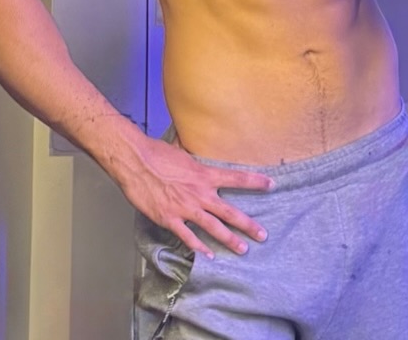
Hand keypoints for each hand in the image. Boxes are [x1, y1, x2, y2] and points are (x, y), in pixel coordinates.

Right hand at [121, 134, 274, 258]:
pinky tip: (209, 255)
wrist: (136, 162)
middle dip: (248, 224)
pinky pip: (188, 237)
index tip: (271, 185)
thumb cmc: (157, 153)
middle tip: (263, 235)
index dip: (255, 182)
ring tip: (243, 249)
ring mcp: (185, 208)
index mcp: (204, 174)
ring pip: (213, 227)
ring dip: (230, 239)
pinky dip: (199, 247)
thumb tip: (199, 159)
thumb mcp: (182, 154)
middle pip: (229, 211)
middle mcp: (199, 193)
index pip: (236, 178)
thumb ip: (195, 162)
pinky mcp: (170, 219)